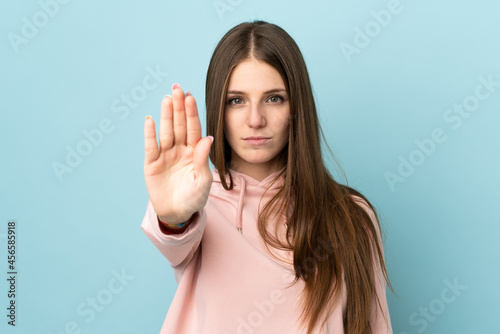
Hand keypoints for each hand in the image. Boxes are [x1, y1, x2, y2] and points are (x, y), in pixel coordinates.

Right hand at [144, 84, 212, 223]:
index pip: (193, 129)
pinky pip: (151, 146)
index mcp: (195, 152)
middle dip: (178, 108)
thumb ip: (203, 159)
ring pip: (166, 132)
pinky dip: (150, 134)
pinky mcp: (152, 164)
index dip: (192, 113)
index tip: (191, 97)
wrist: (178, 213)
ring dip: (166, 116)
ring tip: (167, 99)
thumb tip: (208, 137)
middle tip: (177, 89)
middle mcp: (180, 149)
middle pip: (179, 125)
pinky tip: (150, 120)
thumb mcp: (203, 180)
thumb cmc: (194, 197)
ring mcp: (165, 155)